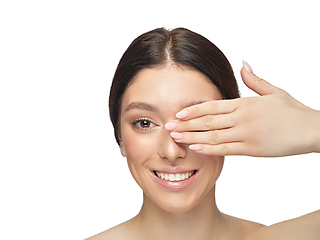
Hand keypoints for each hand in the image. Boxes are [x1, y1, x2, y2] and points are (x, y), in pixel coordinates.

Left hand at [165, 62, 319, 156]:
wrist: (311, 130)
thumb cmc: (292, 111)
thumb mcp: (274, 91)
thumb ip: (254, 80)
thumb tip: (243, 64)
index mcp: (245, 103)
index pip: (213, 106)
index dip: (193, 110)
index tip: (178, 114)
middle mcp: (243, 118)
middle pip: (208, 121)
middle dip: (186, 124)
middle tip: (167, 127)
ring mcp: (247, 134)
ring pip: (214, 136)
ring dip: (192, 137)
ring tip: (176, 138)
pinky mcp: (252, 149)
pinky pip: (226, 150)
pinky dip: (209, 149)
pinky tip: (196, 148)